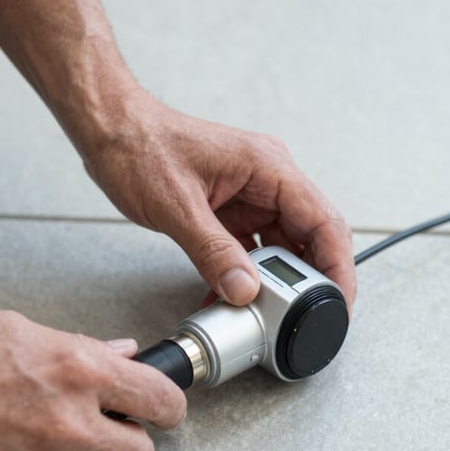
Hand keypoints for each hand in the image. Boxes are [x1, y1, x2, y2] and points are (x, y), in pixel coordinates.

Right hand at [0, 310, 185, 450]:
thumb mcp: (22, 330)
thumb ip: (84, 348)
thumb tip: (124, 355)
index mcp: (79, 371)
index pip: (163, 401)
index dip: (168, 405)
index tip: (163, 408)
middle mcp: (67, 426)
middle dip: (131, 443)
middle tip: (109, 430)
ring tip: (40, 436)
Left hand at [84, 91, 356, 310]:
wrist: (110, 131)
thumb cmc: (139, 147)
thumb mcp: (177, 206)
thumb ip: (213, 252)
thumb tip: (246, 291)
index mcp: (268, 167)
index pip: (323, 222)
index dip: (338, 267)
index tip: (339, 303)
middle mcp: (266, 180)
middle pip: (307, 237)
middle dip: (306, 281)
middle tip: (300, 319)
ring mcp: (249, 194)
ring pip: (279, 246)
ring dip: (273, 281)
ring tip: (265, 313)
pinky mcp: (229, 208)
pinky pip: (249, 247)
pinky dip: (245, 274)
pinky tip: (233, 296)